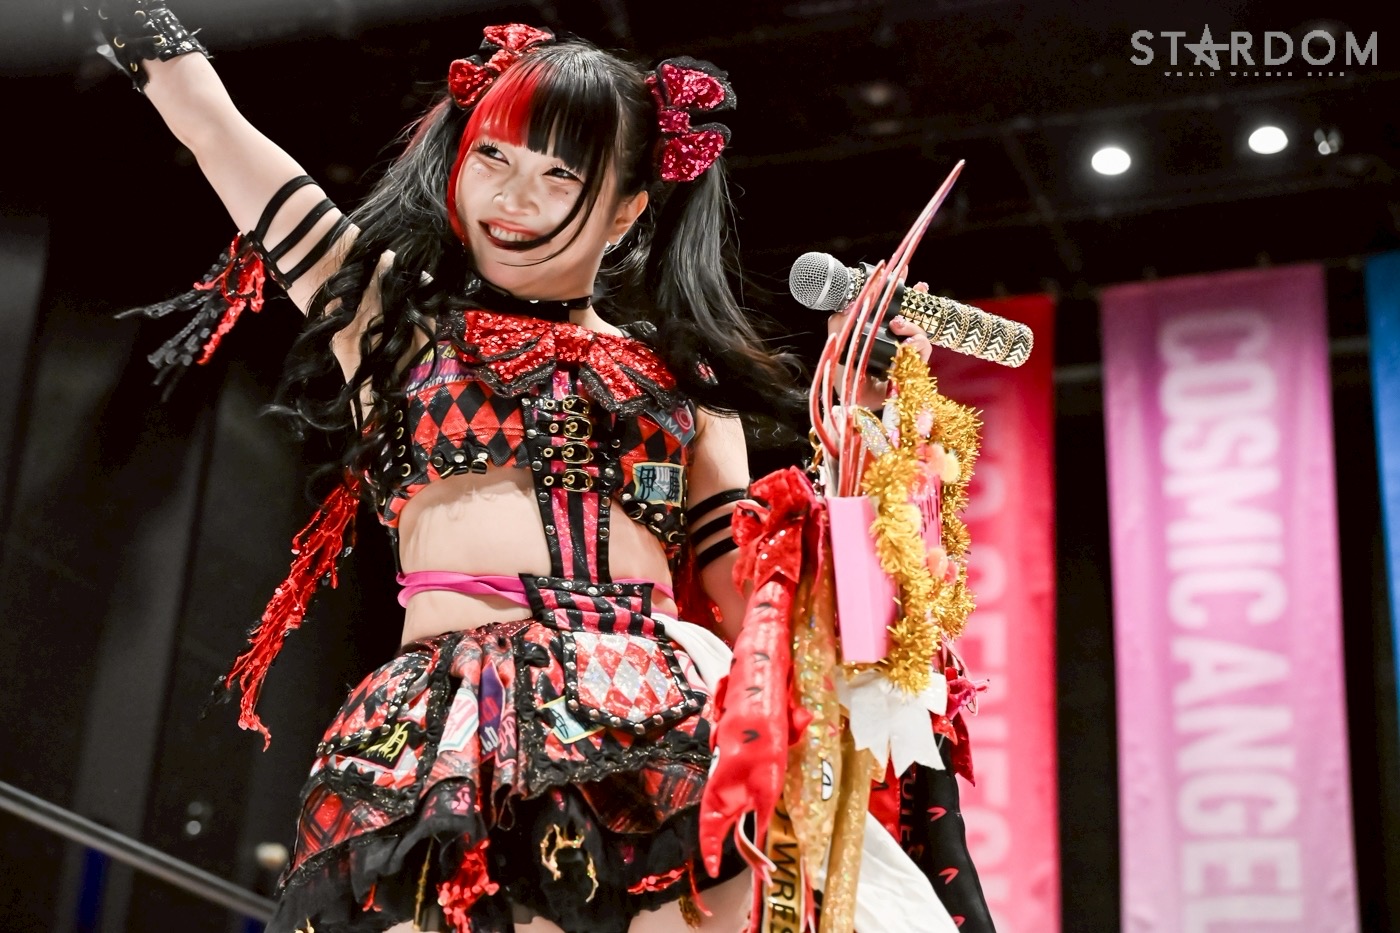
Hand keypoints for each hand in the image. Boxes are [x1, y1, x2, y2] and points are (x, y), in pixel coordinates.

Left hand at [826, 281, 934, 409]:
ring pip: (920, 332)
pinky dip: (918, 345)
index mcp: (877, 328)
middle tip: (918, 288)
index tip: (904, 272)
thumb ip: (839, 322)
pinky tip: (908, 346)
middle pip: (913, 313)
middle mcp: (894, 338)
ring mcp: (905, 352)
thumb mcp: (837, 342)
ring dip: (913, 326)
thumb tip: (849, 303)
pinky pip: (923, 352)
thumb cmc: (845, 373)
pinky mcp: (913, 367)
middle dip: (918, 299)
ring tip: (899, 326)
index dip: (899, 286)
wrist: (853, 401)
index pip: (891, 303)